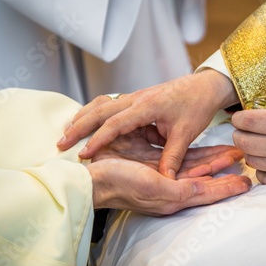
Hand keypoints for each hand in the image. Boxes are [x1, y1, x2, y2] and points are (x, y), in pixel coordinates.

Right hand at [58, 69, 238, 177]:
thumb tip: (166, 180)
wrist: (204, 85)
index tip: (83, 153)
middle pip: (100, 111)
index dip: (98, 139)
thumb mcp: (186, 132)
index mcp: (146, 106)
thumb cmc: (196, 105)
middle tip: (61, 142)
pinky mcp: (135, 100)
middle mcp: (136, 99)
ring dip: (84, 118)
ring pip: (101, 105)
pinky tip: (87, 122)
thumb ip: (173, 156)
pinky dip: (94, 113)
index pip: (115, 123)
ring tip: (67, 132)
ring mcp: (134, 98)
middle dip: (79, 126)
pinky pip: (109, 105)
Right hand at [87, 159, 250, 215]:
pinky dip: (188, 152)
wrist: (90, 179)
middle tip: (242, 158)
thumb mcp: (153, 188)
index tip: (246, 182)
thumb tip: (204, 190)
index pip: (205, 190)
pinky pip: (174, 153)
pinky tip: (199, 149)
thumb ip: (180, 190)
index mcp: (170, 194)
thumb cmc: (119, 184)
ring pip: (190, 161)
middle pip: (201, 173)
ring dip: (209, 157)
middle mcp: (166, 183)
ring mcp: (157, 169)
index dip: (225, 186)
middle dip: (221, 165)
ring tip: (229, 152)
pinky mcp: (146, 156)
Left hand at [231, 103, 265, 187]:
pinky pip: (264, 178)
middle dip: (238, 134)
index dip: (239, 118)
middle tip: (241, 130)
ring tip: (253, 146)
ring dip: (248, 152)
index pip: (250, 121)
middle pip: (244, 142)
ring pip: (251, 161)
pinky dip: (260, 170)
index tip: (238, 117)